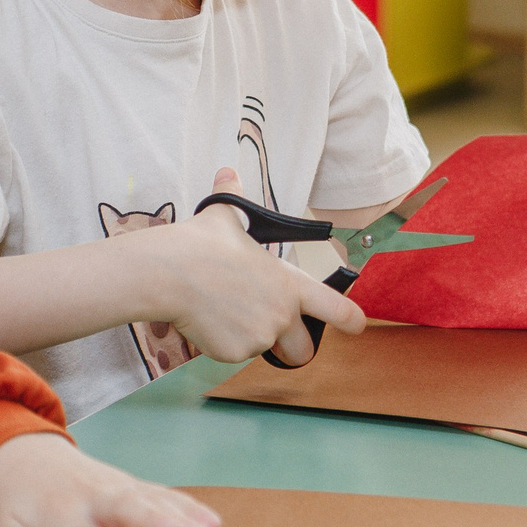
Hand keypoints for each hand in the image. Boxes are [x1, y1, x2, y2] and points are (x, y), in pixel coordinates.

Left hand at [0, 433, 221, 526]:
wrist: (28, 456)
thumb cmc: (19, 504)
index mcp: (57, 513)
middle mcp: (93, 497)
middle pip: (127, 509)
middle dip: (156, 524)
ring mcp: (118, 489)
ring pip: (152, 500)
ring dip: (181, 516)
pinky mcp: (134, 487)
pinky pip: (164, 496)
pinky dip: (189, 508)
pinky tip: (212, 523)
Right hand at [139, 167, 364, 365]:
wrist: (169, 272)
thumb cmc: (201, 242)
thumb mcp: (224, 215)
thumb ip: (234, 196)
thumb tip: (228, 173)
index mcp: (290, 284)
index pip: (336, 308)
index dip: (350, 318)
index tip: (356, 324)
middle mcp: (282, 315)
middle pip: (302, 350)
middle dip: (291, 347)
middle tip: (269, 330)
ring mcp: (260, 337)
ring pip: (260, 348)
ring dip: (248, 337)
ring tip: (221, 308)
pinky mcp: (234, 353)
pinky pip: (233, 353)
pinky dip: (222, 343)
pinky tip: (206, 319)